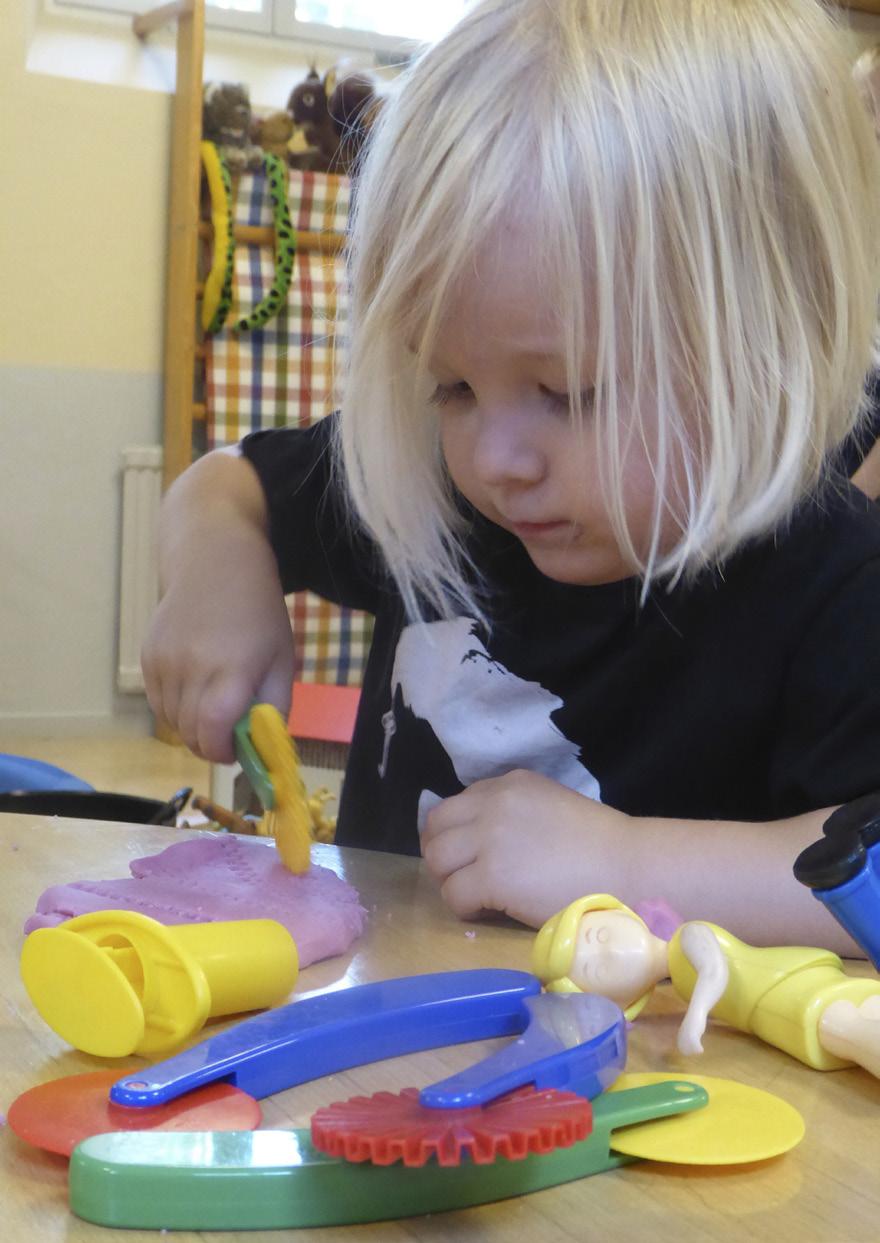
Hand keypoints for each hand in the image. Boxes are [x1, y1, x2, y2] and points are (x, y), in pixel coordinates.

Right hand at [141, 452, 294, 762]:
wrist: (215, 559)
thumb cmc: (258, 611)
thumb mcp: (282, 658)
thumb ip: (275, 708)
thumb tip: (262, 750)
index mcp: (231, 671)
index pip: (214, 735)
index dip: (224, 753)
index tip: (236, 749)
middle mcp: (191, 669)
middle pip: (191, 735)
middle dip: (211, 743)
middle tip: (229, 730)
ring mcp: (163, 662)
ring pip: (171, 723)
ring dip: (192, 725)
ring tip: (214, 700)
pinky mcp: (147, 656)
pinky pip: (158, 702)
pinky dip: (175, 706)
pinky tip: (195, 683)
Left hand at [419, 769, 630, 926]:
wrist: (630, 868)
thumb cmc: (601, 846)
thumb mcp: (550, 807)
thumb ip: (513, 814)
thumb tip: (482, 840)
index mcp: (510, 784)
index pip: (455, 806)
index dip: (457, 835)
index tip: (471, 857)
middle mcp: (493, 803)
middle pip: (435, 829)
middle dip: (444, 856)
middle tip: (464, 879)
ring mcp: (489, 838)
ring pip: (437, 860)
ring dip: (451, 881)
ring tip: (477, 896)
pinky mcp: (491, 876)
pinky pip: (453, 895)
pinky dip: (465, 908)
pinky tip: (489, 911)